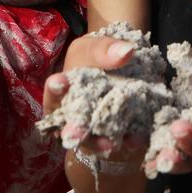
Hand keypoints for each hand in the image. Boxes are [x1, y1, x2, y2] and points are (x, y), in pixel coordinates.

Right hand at [44, 35, 143, 155]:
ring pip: (95, 140)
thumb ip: (104, 49)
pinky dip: (129, 140)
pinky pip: (123, 140)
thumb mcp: (95, 48)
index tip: (59, 82)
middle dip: (74, 130)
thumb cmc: (99, 58)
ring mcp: (97, 129)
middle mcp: (75, 116)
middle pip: (72, 126)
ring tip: (109, 144)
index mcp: (62, 93)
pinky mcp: (120, 135)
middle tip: (74, 133)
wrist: (126, 70)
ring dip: (101, 143)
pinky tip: (136, 139)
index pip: (56, 91)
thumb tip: (127, 51)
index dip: (56, 88)